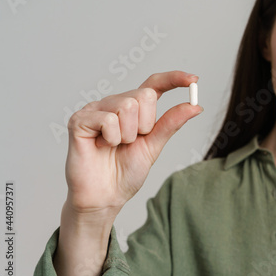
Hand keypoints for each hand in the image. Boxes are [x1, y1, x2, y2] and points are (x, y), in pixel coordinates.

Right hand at [64, 71, 202, 214]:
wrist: (105, 196)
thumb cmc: (125, 172)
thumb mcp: (154, 146)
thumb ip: (171, 124)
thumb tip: (195, 107)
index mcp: (135, 109)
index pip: (155, 84)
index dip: (174, 78)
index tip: (194, 80)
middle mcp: (115, 103)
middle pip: (144, 95)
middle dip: (145, 125)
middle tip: (131, 142)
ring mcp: (96, 109)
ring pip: (127, 106)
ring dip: (127, 134)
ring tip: (115, 146)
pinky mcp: (80, 120)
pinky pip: (108, 119)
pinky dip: (111, 138)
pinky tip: (101, 146)